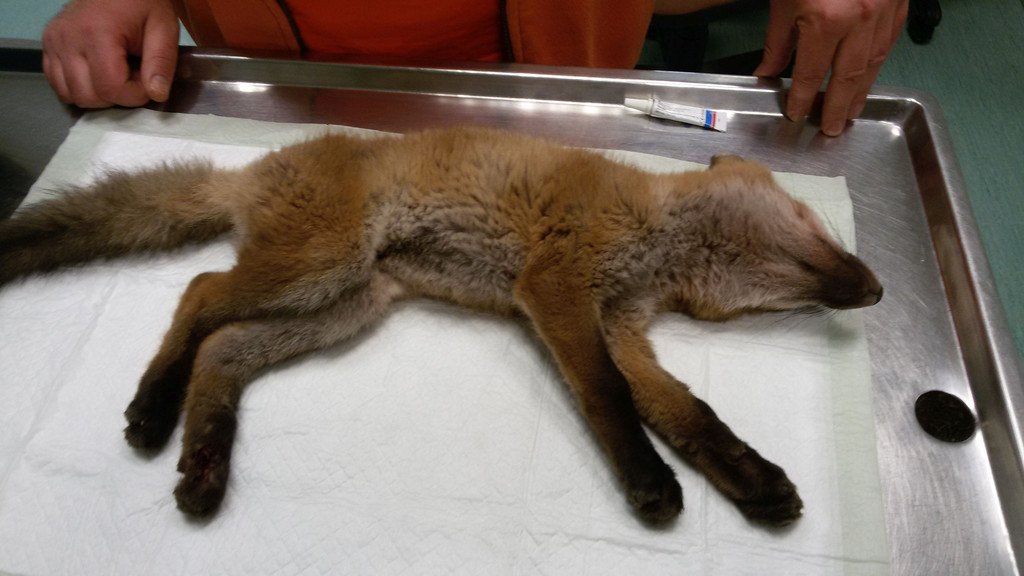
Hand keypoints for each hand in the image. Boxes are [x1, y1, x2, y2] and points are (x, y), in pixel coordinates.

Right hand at [42, 0, 179, 107]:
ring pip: (71, 95)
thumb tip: (156, 95)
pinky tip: (98, 75)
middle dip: (117, 96)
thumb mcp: (163, 28)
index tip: (147, 81)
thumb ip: (161, 62)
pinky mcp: (47, 46)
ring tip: (116, 73)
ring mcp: (52, 42)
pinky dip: (80, 88)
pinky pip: (58, 85)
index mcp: (96, 32)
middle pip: (88, 96)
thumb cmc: (141, 5)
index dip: (135, 95)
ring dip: (98, 95)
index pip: (111, 88)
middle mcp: (66, 38)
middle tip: (132, 75)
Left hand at [754, 0, 908, 135]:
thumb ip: (778, 39)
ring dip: (862, 90)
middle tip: (832, 129)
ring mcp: (883, 11)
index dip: (802, 97)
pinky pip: (890, 39)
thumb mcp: (784, 0)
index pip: (810, 73)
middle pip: (848, 77)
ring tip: (851, 110)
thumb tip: (768, 71)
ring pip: (874, 62)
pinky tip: (871, 73)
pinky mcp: (899, 2)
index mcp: (825, 20)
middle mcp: (859, 20)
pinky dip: (879, 60)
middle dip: (838, 107)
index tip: (796, 113)